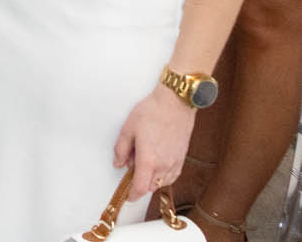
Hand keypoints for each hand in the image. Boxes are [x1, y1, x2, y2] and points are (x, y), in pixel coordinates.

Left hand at [114, 85, 194, 200]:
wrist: (176, 104)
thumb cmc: (152, 112)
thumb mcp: (128, 129)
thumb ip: (121, 149)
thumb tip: (119, 163)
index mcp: (149, 160)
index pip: (141, 188)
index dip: (132, 195)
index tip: (127, 196)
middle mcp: (164, 165)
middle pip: (151, 187)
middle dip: (140, 184)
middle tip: (131, 167)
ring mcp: (175, 163)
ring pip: (162, 182)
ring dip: (151, 180)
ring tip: (143, 160)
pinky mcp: (182, 159)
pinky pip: (172, 176)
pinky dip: (162, 175)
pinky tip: (156, 163)